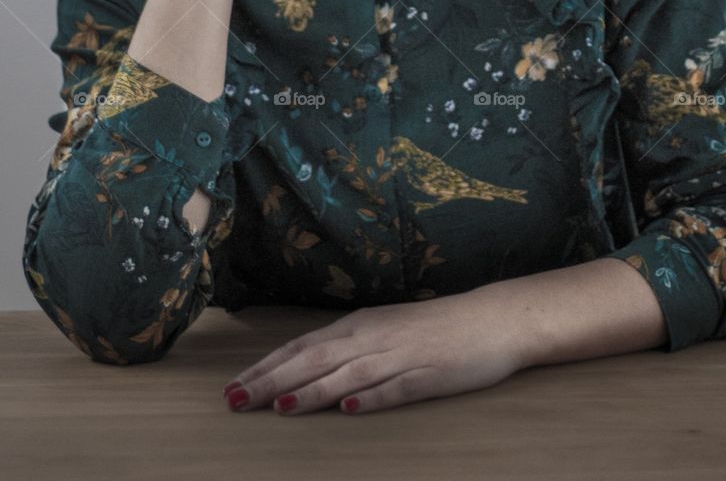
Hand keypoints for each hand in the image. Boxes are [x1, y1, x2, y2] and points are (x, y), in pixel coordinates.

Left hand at [222, 286, 528, 415]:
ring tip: (280, 407)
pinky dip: (372, 398)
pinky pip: (396, 388)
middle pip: (315, 359)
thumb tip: (305, 368)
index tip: (233, 387)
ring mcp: (401, 356)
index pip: (303, 346)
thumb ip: (349, 348)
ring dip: (313, 391)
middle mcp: (374, 337)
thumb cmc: (435, 328)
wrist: (490, 319)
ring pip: (349, 373)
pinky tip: (350, 408)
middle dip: (273, 380)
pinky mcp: (430, 375)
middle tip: (236, 401)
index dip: (267, 367)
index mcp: (360, 326)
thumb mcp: (384, 330)